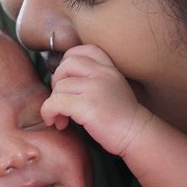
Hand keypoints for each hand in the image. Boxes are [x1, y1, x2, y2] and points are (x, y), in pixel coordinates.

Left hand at [41, 44, 155, 155]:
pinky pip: (56, 102)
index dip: (69, 62)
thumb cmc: (123, 120)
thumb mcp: (114, 89)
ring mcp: (96, 88)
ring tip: (61, 118)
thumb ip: (96, 79)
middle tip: (60, 100)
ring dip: (53, 104)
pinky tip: (58, 124)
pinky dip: (49, 113)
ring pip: (59, 86)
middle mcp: (103, 74)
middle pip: (67, 64)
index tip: (67, 80)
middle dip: (56, 81)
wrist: (137, 136)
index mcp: (110, 69)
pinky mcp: (87, 105)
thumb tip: (66, 79)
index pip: (85, 50)